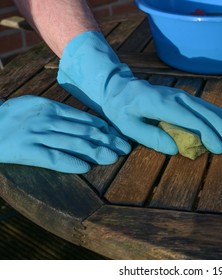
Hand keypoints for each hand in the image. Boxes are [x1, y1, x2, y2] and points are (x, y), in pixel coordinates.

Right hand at [0, 96, 130, 172]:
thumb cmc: (14, 116)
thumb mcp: (37, 105)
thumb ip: (62, 112)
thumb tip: (90, 124)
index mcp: (52, 107)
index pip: (86, 119)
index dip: (106, 129)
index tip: (120, 136)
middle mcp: (48, 119)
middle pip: (85, 131)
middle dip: (109, 140)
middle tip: (125, 148)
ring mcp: (38, 135)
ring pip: (74, 144)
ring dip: (96, 151)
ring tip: (113, 158)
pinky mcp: (27, 151)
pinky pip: (53, 158)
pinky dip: (71, 162)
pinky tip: (86, 167)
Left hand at [57, 31, 221, 154]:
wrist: (118, 87)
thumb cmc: (121, 109)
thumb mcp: (127, 126)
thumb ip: (150, 137)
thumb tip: (175, 149)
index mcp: (161, 104)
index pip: (190, 119)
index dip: (207, 134)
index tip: (218, 148)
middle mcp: (175, 96)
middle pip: (204, 112)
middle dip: (221, 128)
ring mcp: (180, 94)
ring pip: (207, 107)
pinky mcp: (182, 96)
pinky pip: (203, 105)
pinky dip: (217, 113)